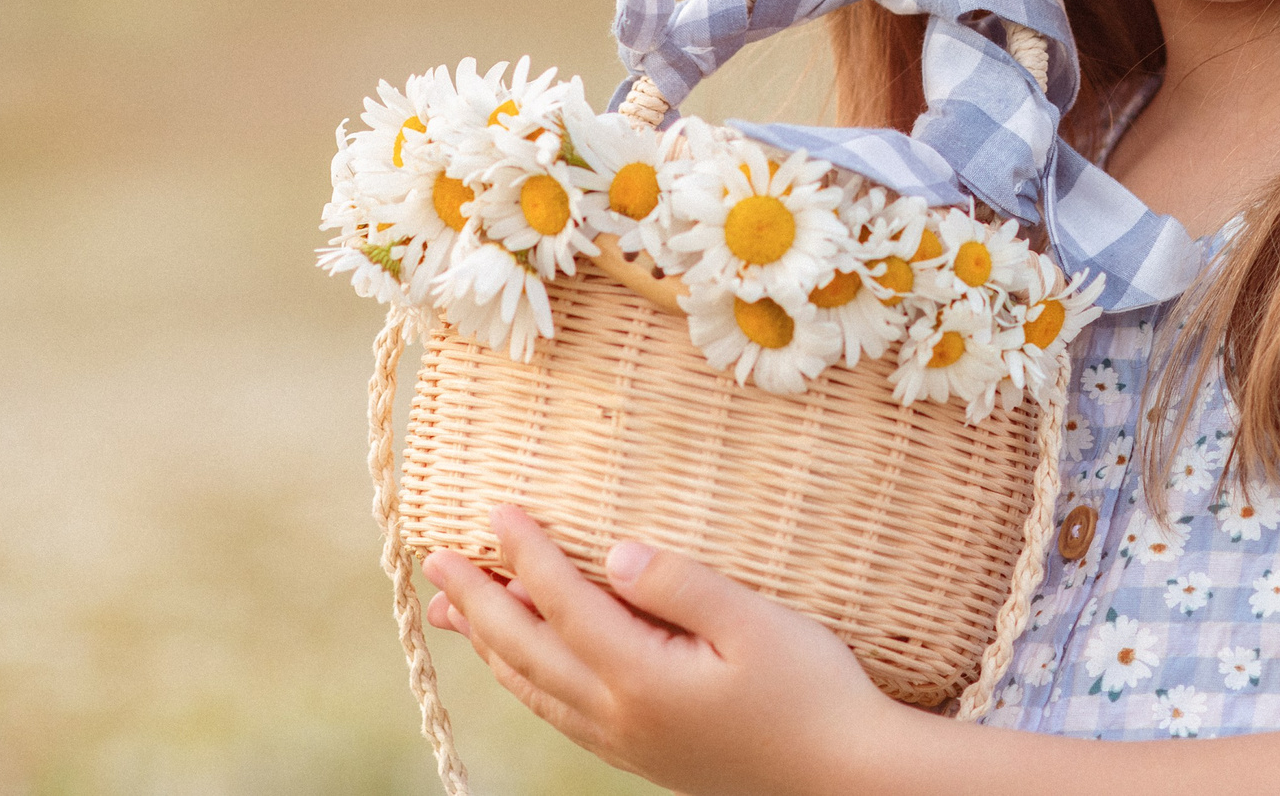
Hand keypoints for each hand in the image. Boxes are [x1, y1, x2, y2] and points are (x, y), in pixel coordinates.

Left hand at [425, 503, 904, 795]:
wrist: (844, 779)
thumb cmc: (813, 692)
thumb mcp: (757, 625)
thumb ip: (680, 585)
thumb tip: (612, 551)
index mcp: (642, 676)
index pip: (564, 602)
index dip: (525, 554)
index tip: (493, 509)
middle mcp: (618, 714)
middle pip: (527, 651)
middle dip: (480, 602)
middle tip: (435, 561)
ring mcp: (626, 741)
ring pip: (534, 688)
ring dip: (490, 644)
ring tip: (455, 612)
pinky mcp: (642, 754)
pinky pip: (559, 713)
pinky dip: (525, 681)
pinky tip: (524, 668)